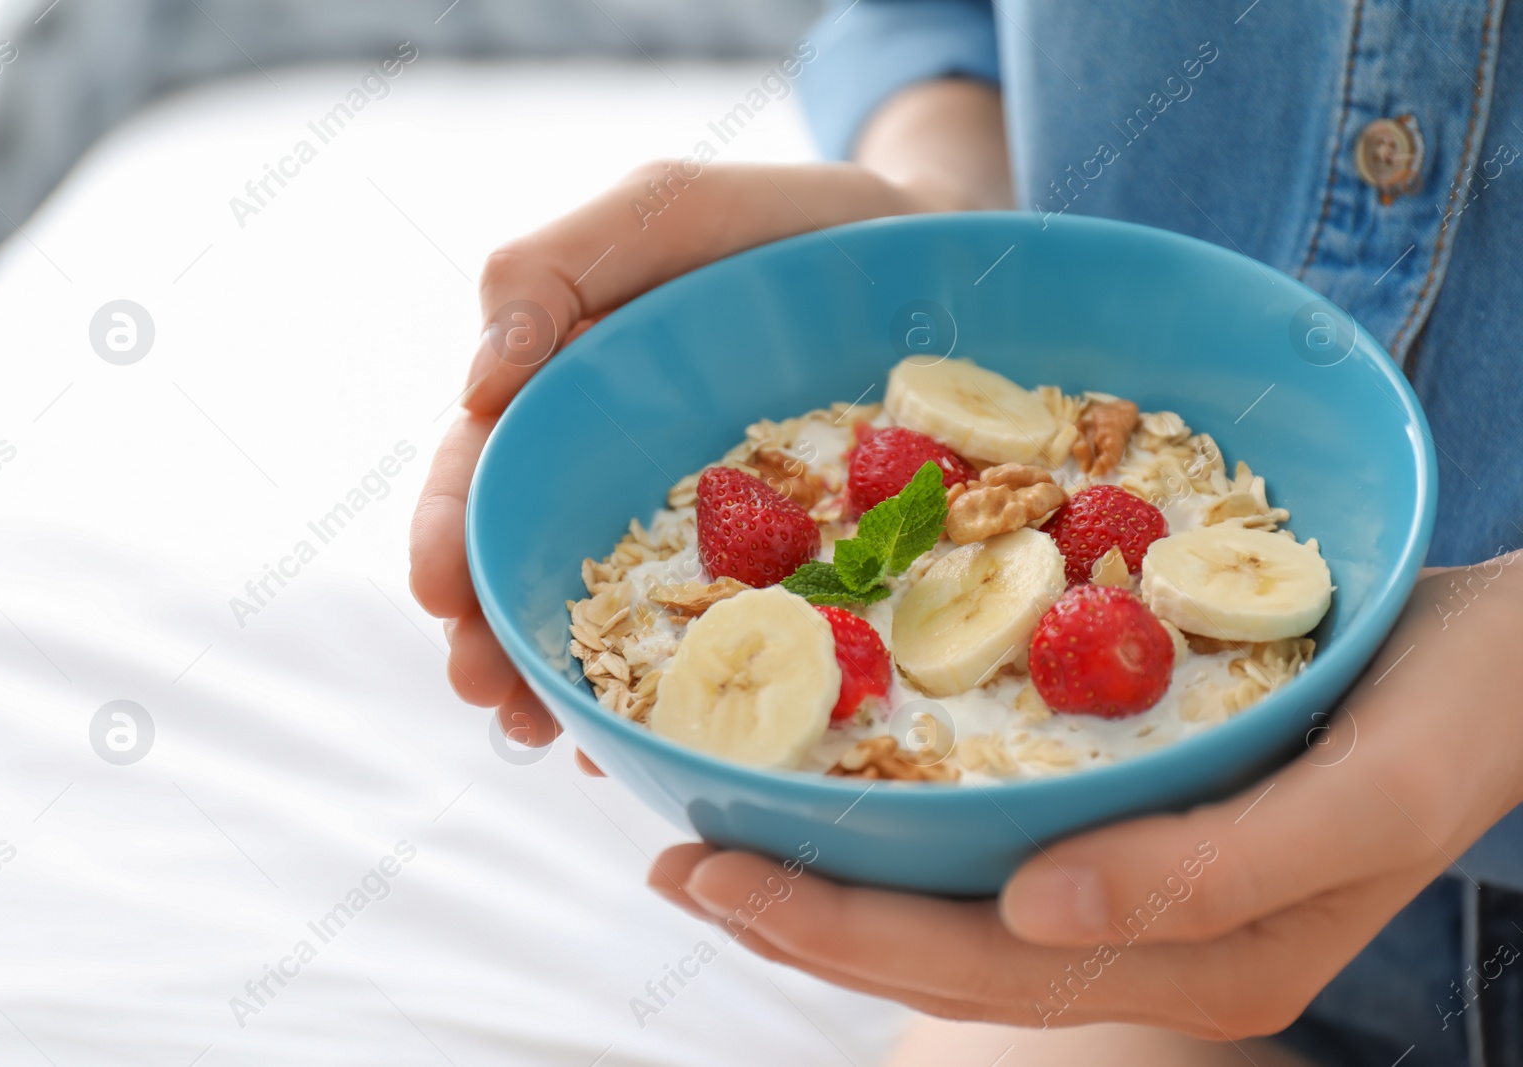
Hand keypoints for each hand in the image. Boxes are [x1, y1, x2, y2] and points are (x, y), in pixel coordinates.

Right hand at [410, 161, 942, 757]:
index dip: (452, 536)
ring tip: (560, 743)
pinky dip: (677, 694)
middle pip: (533, 563)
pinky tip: (656, 740)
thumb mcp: (670, 212)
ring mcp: (696, 527)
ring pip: (614, 619)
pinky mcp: (774, 567)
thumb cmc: (793, 226)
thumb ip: (558, 267)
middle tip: (497, 703)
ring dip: (570, 687)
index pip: (487, 469)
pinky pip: (719, 640)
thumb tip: (477, 386)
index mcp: (572, 390)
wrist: (935, 255)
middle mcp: (618, 469)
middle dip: (499, 640)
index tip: (444, 598)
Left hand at [649, 563, 1522, 1036]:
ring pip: (950, 909)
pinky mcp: (1133, 823)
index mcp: (1196, 957)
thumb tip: (1034, 915)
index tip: (708, 875)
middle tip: (671, 864)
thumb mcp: (1365, 795)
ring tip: (714, 844)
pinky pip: (987, 843)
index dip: (836, 931)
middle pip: (939, 950)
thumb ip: (1214, 869)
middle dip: (798, 916)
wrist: (1509, 665)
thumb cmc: (1453, 717)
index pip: (976, 965)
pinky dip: (895, 828)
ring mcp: (1137, 890)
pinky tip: (832, 795)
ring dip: (830, 882)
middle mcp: (1147, 938)